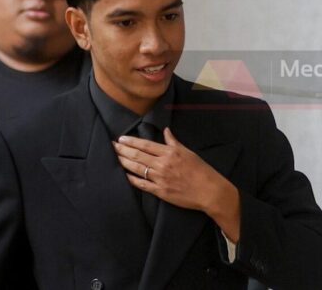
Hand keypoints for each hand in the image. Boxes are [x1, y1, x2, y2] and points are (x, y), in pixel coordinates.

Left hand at [112, 127, 240, 240]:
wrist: (209, 191)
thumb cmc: (201, 170)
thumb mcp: (187, 152)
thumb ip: (173, 142)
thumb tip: (166, 131)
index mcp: (169, 153)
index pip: (145, 145)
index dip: (131, 141)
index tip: (121, 138)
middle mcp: (163, 164)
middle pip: (137, 156)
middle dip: (122, 150)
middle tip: (111, 145)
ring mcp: (160, 178)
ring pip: (137, 168)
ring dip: (124, 162)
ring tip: (114, 157)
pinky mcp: (160, 191)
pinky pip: (142, 184)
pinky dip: (132, 179)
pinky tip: (124, 175)